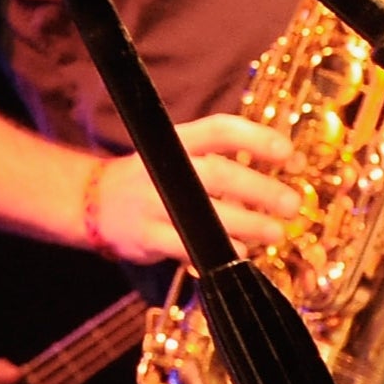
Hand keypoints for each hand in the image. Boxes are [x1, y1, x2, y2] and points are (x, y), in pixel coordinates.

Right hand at [86, 116, 297, 262]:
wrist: (93, 203)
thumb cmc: (150, 179)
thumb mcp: (176, 159)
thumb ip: (222, 163)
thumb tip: (287, 168)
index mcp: (174, 141)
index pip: (218, 130)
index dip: (255, 138)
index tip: (288, 153)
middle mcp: (161, 167)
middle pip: (217, 173)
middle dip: (259, 189)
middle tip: (291, 203)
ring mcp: (151, 202)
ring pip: (206, 212)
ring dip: (248, 224)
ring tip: (275, 232)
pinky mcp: (145, 236)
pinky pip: (186, 245)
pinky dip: (216, 250)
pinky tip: (239, 254)